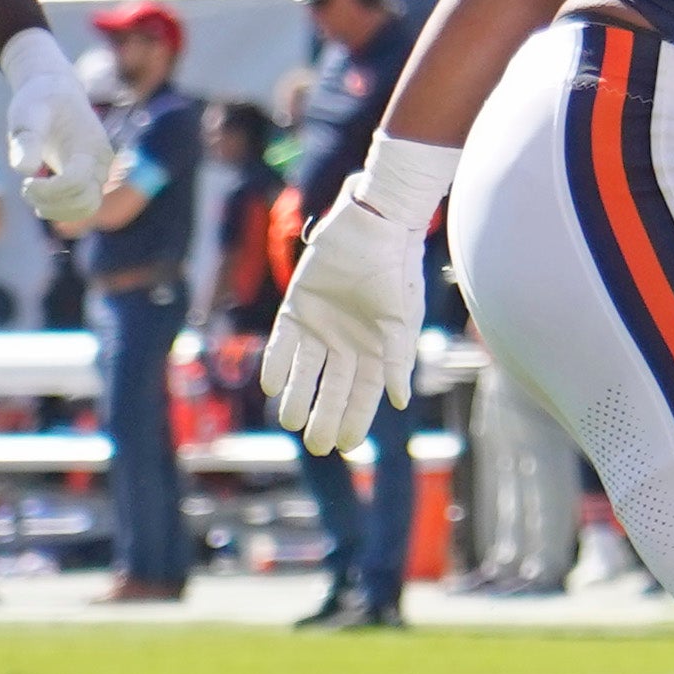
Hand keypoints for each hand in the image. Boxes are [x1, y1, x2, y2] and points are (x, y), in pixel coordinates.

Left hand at [0, 27, 109, 230]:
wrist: (55, 93)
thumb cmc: (39, 102)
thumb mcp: (26, 115)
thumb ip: (26, 139)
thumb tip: (23, 170)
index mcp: (90, 144)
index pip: (76, 182)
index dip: (49, 191)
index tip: (25, 181)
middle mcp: (101, 162)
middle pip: (86, 202)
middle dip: (52, 202)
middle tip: (26, 186)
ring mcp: (99, 172)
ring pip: (87, 208)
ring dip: (57, 210)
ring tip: (31, 191)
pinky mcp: (91, 179)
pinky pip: (82, 206)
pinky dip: (60, 209)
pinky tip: (39, 195)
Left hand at [260, 183, 427, 454]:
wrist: (373, 227)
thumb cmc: (395, 271)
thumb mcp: (401, 320)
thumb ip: (396, 360)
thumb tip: (400, 401)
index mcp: (375, 349)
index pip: (363, 394)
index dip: (354, 419)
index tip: (345, 446)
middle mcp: (346, 343)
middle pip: (332, 389)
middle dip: (324, 417)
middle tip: (316, 446)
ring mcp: (320, 326)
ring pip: (305, 372)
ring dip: (297, 396)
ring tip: (291, 422)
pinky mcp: (298, 307)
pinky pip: (282, 343)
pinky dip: (276, 364)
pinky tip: (272, 386)